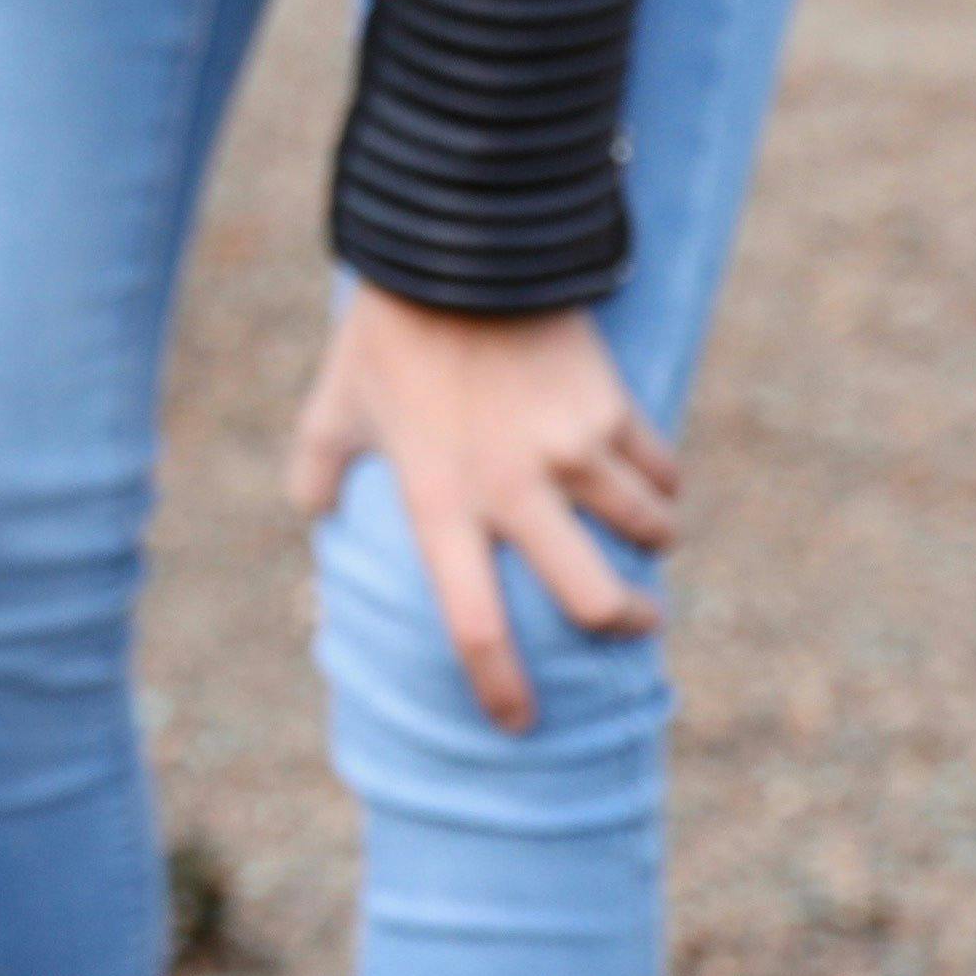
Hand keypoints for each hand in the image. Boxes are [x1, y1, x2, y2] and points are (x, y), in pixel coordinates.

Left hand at [280, 281, 682, 734]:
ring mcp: (572, 451)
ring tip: (642, 536)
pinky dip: (662, 482)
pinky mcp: (614, 410)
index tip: (518, 724)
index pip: (472, 623)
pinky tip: (647, 477)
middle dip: (627, 625)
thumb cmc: (388, 336)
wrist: (458, 251)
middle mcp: (512, 490)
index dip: (499, 684)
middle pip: (596, 601)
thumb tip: (313, 515)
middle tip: (632, 623)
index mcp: (439, 502)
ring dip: (652, 543)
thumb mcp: (334, 405)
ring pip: (649, 532)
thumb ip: (317, 469)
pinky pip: (662, 471)